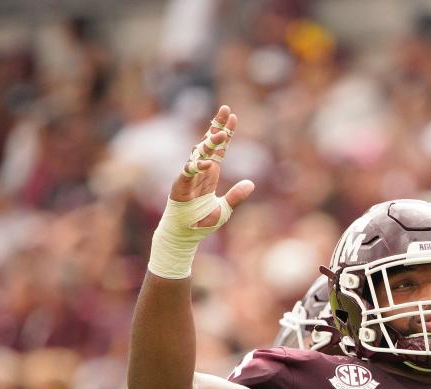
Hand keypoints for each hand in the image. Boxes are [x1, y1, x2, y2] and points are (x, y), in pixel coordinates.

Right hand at [147, 104, 255, 278]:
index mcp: (211, 174)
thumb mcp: (225, 209)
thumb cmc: (201, 223)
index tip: (232, 116)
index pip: (219, 148)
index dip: (226, 133)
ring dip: (209, 144)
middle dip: (217, 126)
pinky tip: (208, 163)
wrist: (185, 236)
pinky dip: (197, 168)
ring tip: (220, 133)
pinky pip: (188, 173)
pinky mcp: (179, 186)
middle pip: (209, 144)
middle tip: (226, 109)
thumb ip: (236, 196)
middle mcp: (200, 172)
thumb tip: (251, 183)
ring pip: (199, 154)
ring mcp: (189, 177)